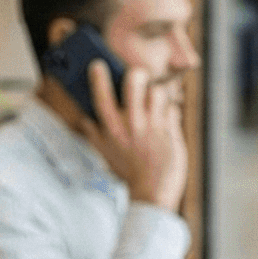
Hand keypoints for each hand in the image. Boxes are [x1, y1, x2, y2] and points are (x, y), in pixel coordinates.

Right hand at [79, 60, 187, 213]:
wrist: (152, 193)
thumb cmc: (128, 173)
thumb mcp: (105, 154)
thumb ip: (93, 135)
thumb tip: (84, 119)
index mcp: (111, 129)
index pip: (101, 96)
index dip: (98, 77)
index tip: (98, 64)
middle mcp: (131, 124)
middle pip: (135, 80)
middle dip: (138, 74)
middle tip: (139, 78)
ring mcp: (153, 126)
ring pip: (158, 91)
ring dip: (158, 94)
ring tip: (155, 104)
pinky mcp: (171, 131)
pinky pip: (173, 108)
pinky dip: (171, 111)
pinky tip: (167, 121)